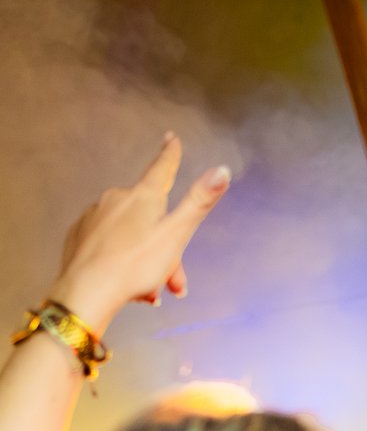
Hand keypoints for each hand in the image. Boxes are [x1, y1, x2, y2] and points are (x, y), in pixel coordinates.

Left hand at [51, 134, 230, 332]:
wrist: (87, 291)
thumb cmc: (135, 266)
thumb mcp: (176, 235)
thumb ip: (199, 202)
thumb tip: (222, 171)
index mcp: (143, 197)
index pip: (161, 168)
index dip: (170, 154)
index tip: (171, 139)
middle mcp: (117, 199)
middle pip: (150, 217)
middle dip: (166, 248)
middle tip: (173, 284)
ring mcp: (95, 215)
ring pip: (130, 234)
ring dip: (145, 260)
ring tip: (149, 291)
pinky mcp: (80, 235)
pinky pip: (109, 244)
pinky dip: (121, 261)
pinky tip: (125, 282)